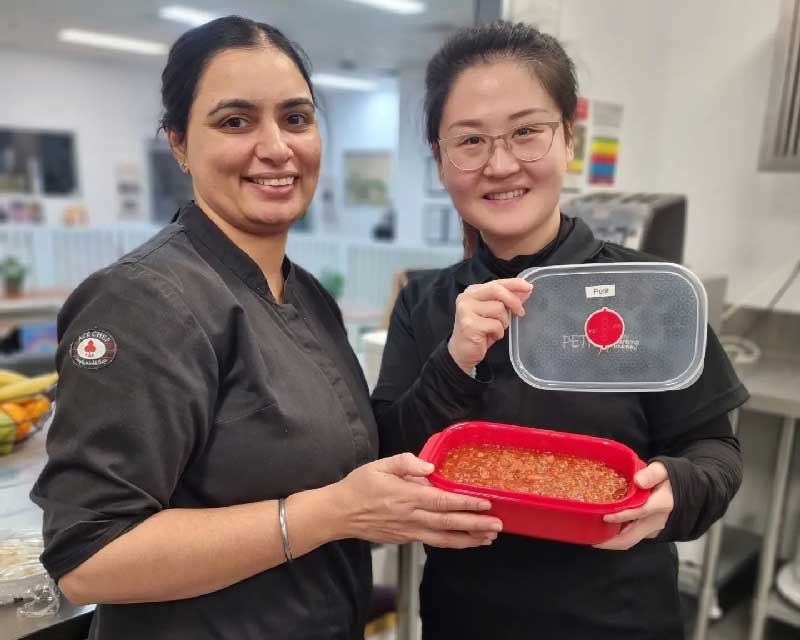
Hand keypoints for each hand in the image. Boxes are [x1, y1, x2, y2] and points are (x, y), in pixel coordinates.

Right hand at [331, 453, 502, 548]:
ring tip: (489, 538)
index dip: (465, 504)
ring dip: (469, 539)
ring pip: (444, 539)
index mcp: (406, 496)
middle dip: (475, 525)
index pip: (442, 501)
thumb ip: (405, 463)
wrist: (339, 514)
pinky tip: (466, 541)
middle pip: (449, 523)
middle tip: (498, 525)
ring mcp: (409, 531)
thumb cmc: (359, 486)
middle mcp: (411, 517)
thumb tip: (430, 467)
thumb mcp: (379, 466)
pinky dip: (452, 543)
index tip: (486, 503)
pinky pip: (433, 542)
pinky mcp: (405, 539)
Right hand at [448, 278, 532, 373]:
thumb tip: (526, 291)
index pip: (496, 282)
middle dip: (513, 300)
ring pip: (498, 309)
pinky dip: (498, 332)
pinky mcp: (469, 324)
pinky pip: (495, 325)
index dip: (514, 283)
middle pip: (496, 290)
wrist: (462, 352)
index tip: (528, 287)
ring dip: (503, 322)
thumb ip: (507, 301)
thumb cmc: (479, 332)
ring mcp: (466, 310)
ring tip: (495, 329)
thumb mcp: (495, 314)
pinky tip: (491, 336)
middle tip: (521, 312)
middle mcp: (467, 297)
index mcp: (473, 291)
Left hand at [593, 462, 673, 550]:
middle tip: (591, 539)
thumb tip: (638, 481)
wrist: (690, 492)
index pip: (639, 512)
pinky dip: (618, 535)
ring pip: (630, 540)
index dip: (621, 516)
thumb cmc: (672, 479)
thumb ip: (652, 473)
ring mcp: (654, 528)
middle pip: (631, 538)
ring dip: (612, 540)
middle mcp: (657, 520)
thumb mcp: (664, 469)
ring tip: (593, 536)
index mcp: (662, 504)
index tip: (604, 516)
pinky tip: (605, 529)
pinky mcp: (651, 531)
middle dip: (610, 542)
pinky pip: (633, 536)